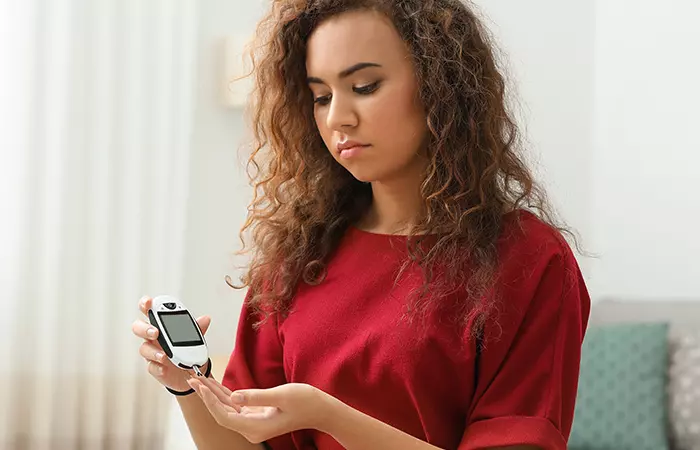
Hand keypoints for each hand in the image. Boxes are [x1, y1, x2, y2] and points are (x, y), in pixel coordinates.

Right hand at [131, 295, 211, 391]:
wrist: (191, 369)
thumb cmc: (187, 347)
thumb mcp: (194, 336)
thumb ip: (197, 328)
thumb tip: (205, 318)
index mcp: (161, 324)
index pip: (149, 310)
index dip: (145, 304)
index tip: (148, 302)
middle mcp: (153, 336)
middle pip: (138, 328)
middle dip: (144, 328)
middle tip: (156, 332)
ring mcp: (152, 351)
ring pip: (144, 348)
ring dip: (153, 351)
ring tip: (164, 355)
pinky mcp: (154, 367)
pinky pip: (151, 366)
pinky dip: (158, 367)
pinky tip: (164, 368)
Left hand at [187, 376, 332, 443]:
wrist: (321, 410)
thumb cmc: (306, 402)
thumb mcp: (282, 395)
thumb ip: (256, 396)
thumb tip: (233, 396)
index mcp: (256, 427)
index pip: (224, 416)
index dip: (210, 401)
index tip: (200, 385)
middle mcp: (252, 428)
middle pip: (221, 412)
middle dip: (206, 395)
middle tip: (192, 377)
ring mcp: (254, 422)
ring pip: (226, 408)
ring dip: (213, 393)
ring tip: (199, 377)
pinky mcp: (257, 415)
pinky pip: (235, 405)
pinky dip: (224, 394)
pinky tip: (215, 384)